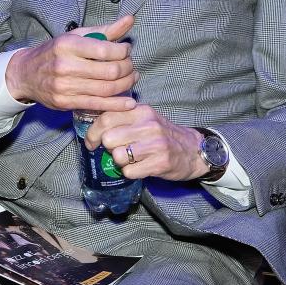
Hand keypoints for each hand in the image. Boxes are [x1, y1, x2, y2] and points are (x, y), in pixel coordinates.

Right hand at [4, 16, 136, 111]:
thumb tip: (130, 19)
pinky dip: (117, 105)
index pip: (105, 50)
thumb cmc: (54, 52)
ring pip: (106, 89)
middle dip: (127, 68)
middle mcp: (65, 65)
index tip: (127, 50)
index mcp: (68, 44)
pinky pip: (97, 105)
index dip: (123, 51)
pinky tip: (129, 102)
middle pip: (109, 71)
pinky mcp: (65, 102)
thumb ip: (105, 30)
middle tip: (131, 66)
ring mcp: (65, 86)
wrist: (25, 74)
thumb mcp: (76, 36)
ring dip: (126, 85)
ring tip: (131, 79)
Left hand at [84, 106, 207, 181]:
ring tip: (130, 159)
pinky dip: (130, 173)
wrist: (194, 150)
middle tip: (115, 151)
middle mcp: (148, 125)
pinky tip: (140, 167)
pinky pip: (129, 172)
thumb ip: (123, 118)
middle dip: (107, 148)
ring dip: (119, 162)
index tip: (91, 142)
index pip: (106, 118)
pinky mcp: (160, 162)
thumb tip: (94, 126)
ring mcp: (155, 144)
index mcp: (141, 111)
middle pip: (108, 139)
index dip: (93, 132)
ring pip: (117, 156)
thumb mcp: (145, 119)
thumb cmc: (163, 135)